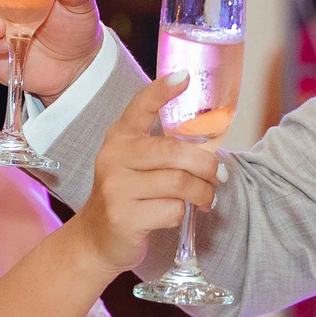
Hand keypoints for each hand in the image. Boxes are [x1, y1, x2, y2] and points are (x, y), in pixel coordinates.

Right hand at [69, 75, 221, 277]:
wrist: (97, 239)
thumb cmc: (128, 196)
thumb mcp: (135, 164)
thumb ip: (162, 150)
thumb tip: (210, 147)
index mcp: (119, 138)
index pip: (140, 106)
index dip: (162, 90)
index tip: (184, 77)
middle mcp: (113, 158)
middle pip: (173, 153)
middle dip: (206, 166)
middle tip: (219, 176)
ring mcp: (116, 188)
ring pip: (178, 184)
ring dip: (202, 193)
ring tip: (206, 199)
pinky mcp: (124, 217)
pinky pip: (172, 210)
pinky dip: (183, 214)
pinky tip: (175, 215)